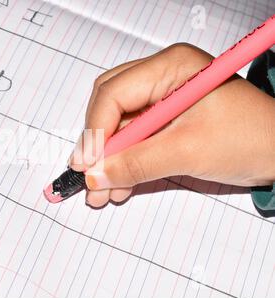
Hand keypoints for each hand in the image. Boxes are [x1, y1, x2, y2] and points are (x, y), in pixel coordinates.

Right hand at [70, 43, 274, 207]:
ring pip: (118, 127)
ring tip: (103, 192)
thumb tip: (95, 176)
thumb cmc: (249, 139)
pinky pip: (133, 140)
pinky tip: (119, 185)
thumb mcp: (188, 151)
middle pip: (110, 107)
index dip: (95, 130)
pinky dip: (124, 163)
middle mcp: (161, 78)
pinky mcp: (164, 122)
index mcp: (170, 67)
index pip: (114, 93)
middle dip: (98, 145)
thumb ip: (137, 163)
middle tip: (90, 178)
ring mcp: (161, 100)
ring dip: (108, 160)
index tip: (86, 166)